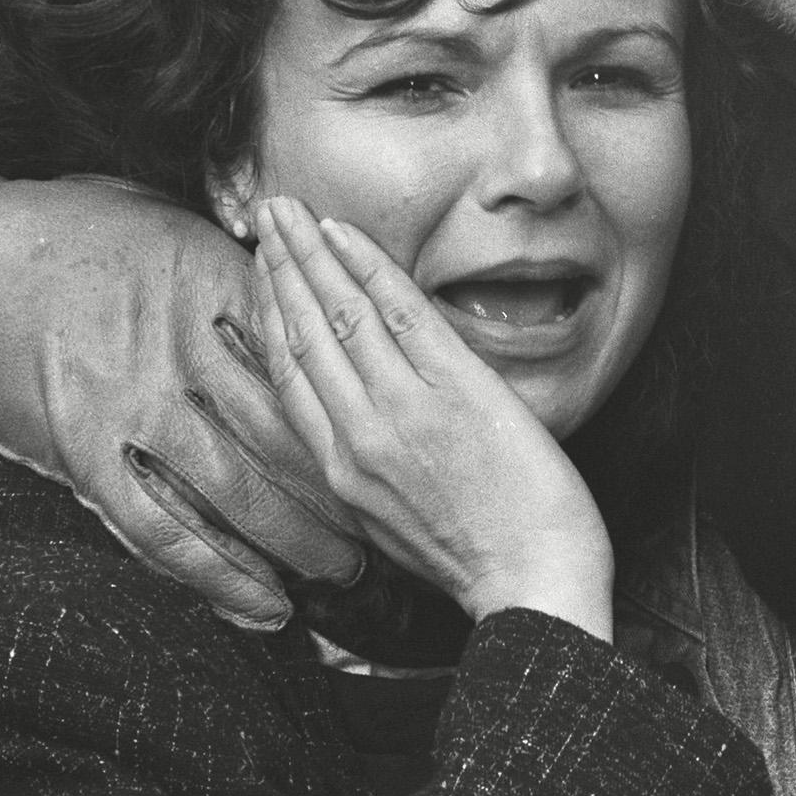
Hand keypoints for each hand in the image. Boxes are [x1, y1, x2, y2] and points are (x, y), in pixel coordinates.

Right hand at [0, 178, 368, 626]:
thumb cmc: (75, 236)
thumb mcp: (172, 227)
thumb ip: (242, 268)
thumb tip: (315, 297)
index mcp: (216, 283)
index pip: (312, 360)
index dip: (359, 408)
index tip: (397, 441)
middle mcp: (183, 347)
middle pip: (290, 432)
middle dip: (346, 487)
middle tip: (387, 522)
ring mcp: (133, 403)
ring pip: (239, 491)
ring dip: (298, 541)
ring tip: (342, 571)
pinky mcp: (83, 452)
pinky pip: (162, 530)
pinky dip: (218, 576)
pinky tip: (262, 605)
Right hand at [254, 196, 613, 641]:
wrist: (535, 584)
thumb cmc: (479, 558)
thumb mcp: (395, 521)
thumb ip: (366, 469)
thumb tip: (355, 425)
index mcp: (341, 472)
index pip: (288, 376)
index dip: (269, 314)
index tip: (260, 272)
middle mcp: (358, 437)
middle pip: (302, 334)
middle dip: (279, 268)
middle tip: (265, 217)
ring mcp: (403, 411)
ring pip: (339, 315)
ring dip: (310, 253)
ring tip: (290, 212)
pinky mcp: (454, 391)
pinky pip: (400, 314)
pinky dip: (368, 267)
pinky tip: (345, 234)